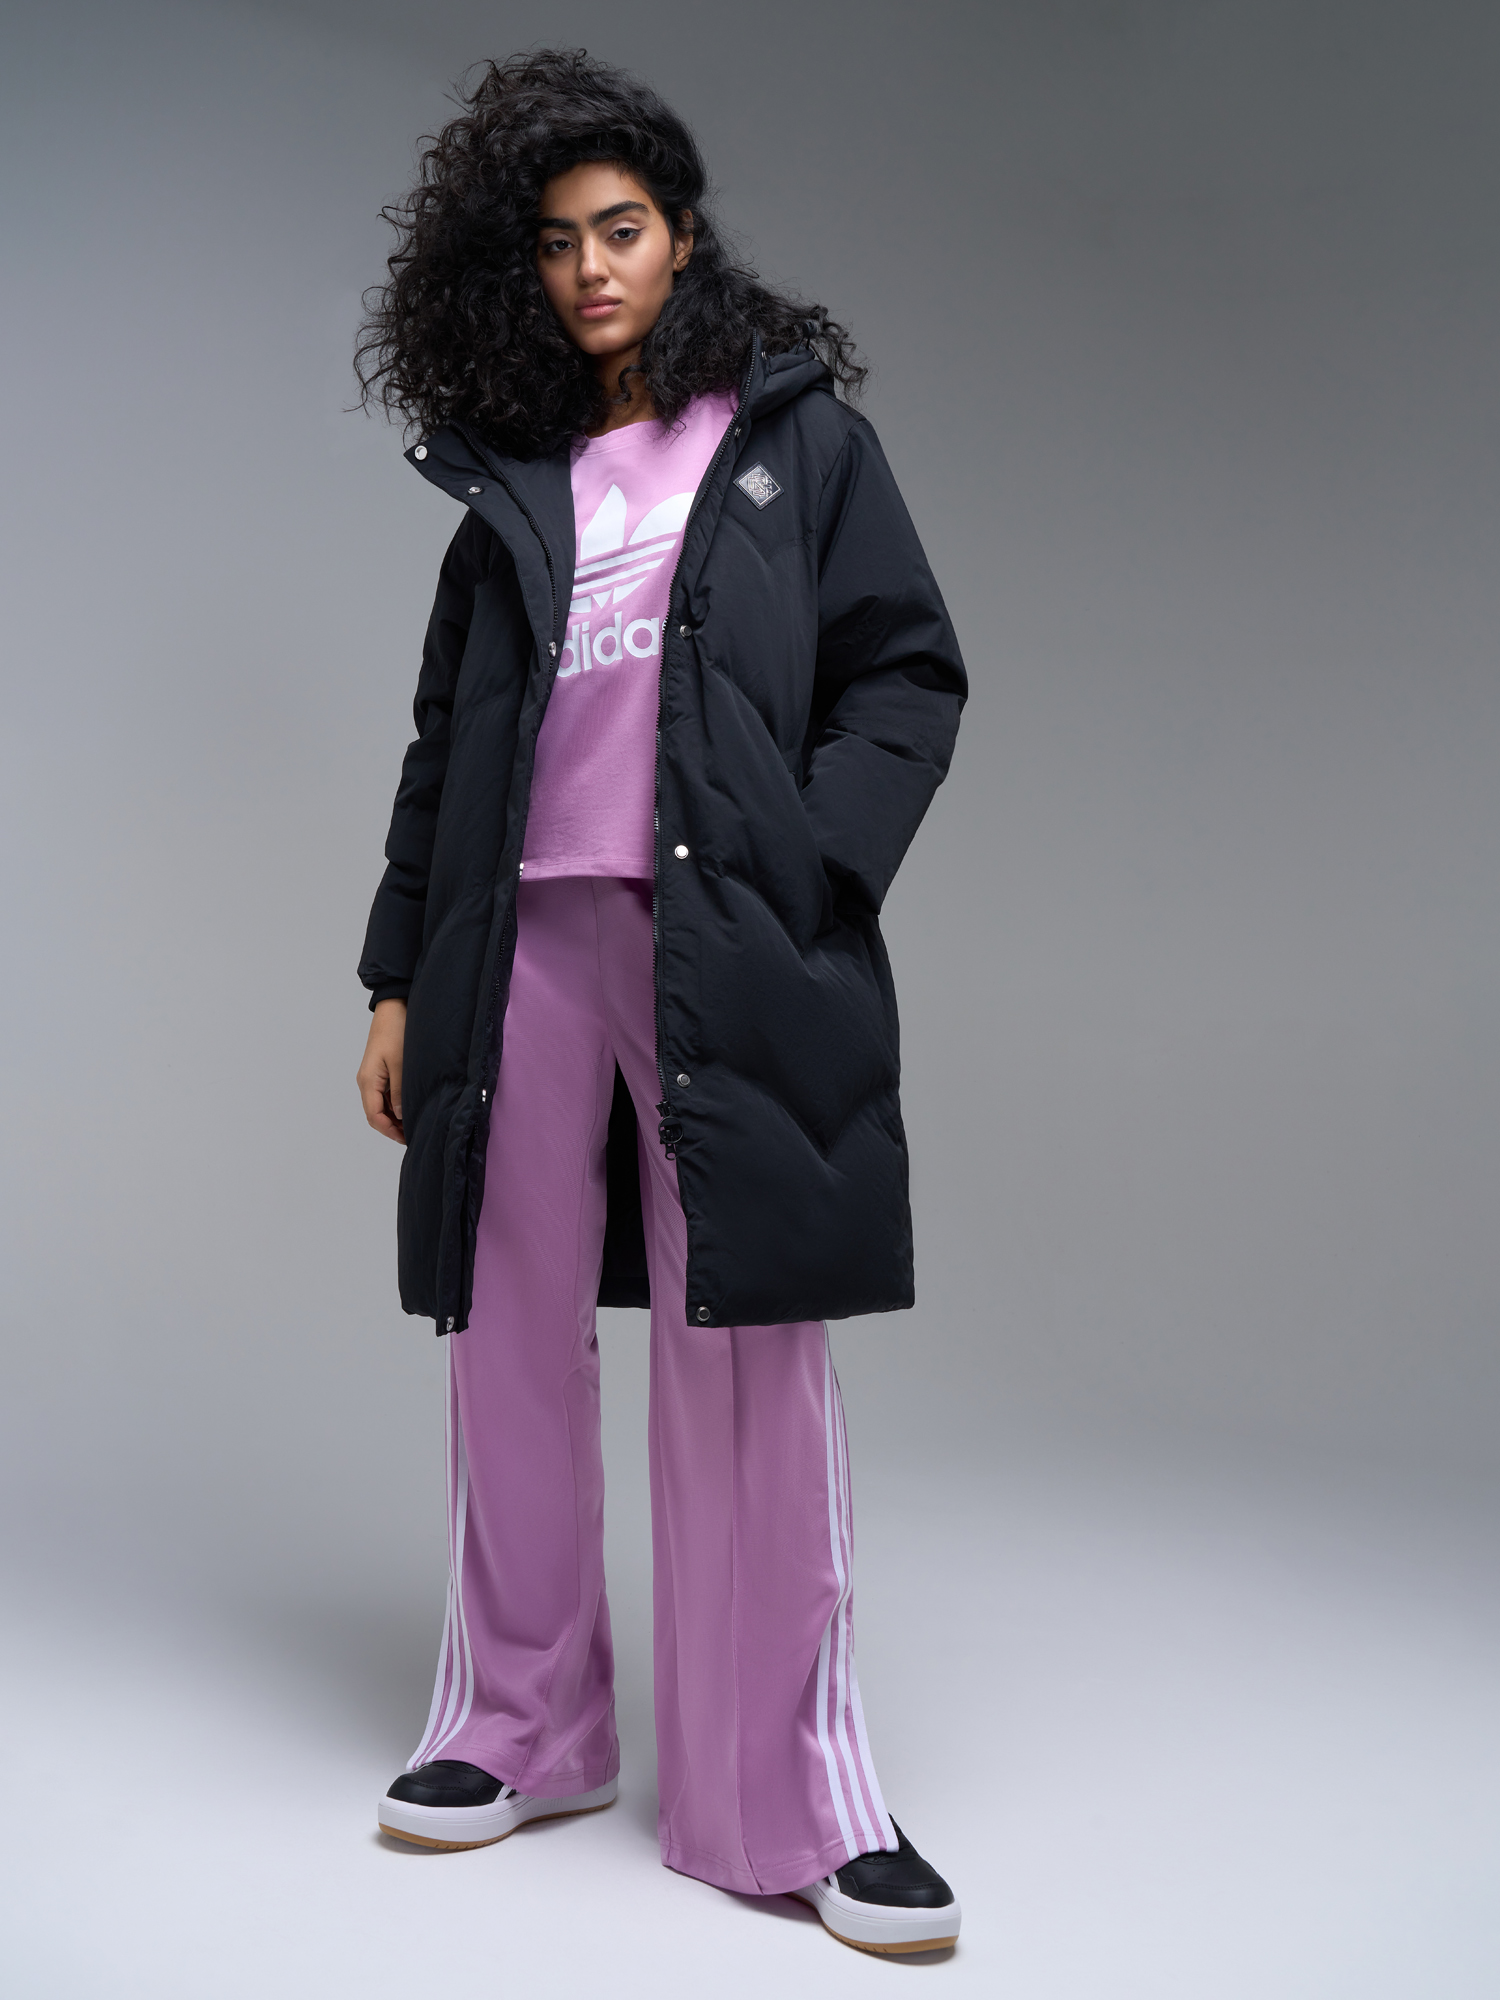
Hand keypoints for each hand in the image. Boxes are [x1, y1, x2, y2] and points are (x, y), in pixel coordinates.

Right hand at [358, 998, 407, 1142]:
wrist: (394, 1007)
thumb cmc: (396, 1032)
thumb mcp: (400, 1064)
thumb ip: (399, 1091)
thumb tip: (399, 1115)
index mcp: (368, 1081)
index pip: (374, 1116)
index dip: (389, 1130)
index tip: (407, 1138)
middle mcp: (367, 1081)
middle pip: (375, 1113)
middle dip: (392, 1127)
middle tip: (413, 1135)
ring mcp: (373, 1076)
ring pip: (380, 1105)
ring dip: (394, 1117)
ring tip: (414, 1124)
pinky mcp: (380, 1070)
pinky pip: (385, 1094)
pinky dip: (395, 1105)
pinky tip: (409, 1107)